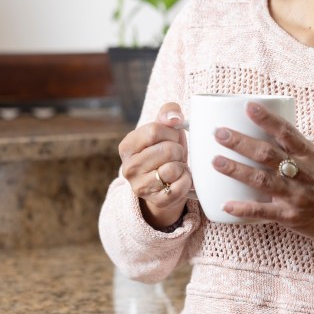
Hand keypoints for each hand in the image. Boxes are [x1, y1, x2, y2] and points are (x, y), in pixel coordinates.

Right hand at [118, 102, 191, 229]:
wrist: (164, 182)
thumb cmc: (164, 150)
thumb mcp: (163, 128)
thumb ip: (168, 112)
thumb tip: (175, 118)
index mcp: (126, 146)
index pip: (154, 130)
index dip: (170, 132)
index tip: (171, 138)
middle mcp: (128, 168)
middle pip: (166, 150)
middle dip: (178, 150)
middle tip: (174, 155)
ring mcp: (141, 187)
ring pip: (173, 169)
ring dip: (181, 166)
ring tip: (175, 167)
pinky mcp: (156, 201)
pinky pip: (181, 186)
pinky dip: (186, 180)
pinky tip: (179, 179)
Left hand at [211, 102, 313, 258]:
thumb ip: (296, 149)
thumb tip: (267, 131)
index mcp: (309, 156)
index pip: (286, 132)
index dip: (267, 118)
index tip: (248, 106)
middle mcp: (301, 173)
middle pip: (267, 154)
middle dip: (240, 142)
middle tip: (219, 133)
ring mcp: (295, 195)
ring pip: (261, 180)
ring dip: (236, 170)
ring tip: (216, 161)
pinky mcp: (290, 216)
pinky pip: (263, 212)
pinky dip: (243, 209)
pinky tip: (225, 205)